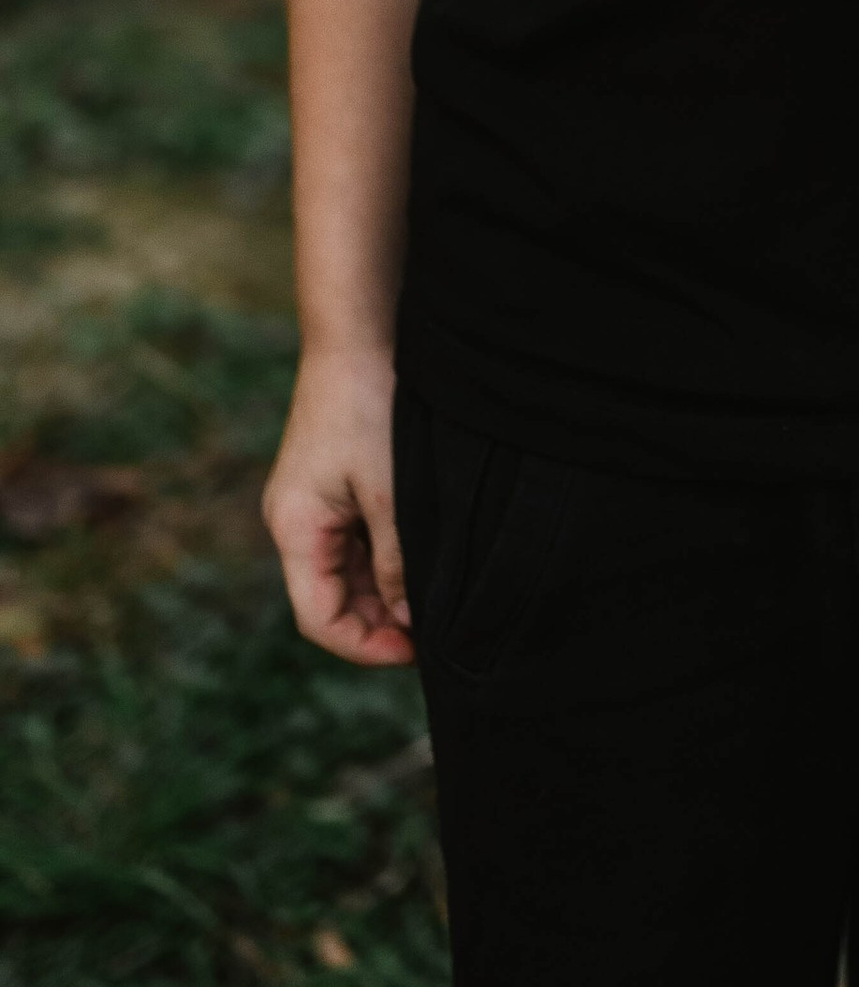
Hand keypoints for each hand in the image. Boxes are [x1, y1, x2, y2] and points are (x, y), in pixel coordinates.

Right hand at [262, 344, 413, 667]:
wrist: (358, 334)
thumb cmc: (369, 407)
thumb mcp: (390, 493)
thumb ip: (395, 560)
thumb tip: (408, 617)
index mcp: (294, 529)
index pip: (320, 617)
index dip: (364, 645)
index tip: (416, 652)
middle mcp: (294, 521)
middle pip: (331, 597)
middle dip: (379, 620)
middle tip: (436, 629)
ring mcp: (311, 501)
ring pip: (346, 570)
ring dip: (385, 589)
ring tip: (435, 597)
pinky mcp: (331, 481)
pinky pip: (354, 538)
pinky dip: (384, 556)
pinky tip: (422, 558)